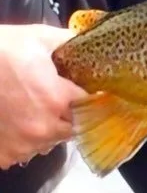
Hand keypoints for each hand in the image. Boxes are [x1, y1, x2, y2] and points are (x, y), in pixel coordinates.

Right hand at [0, 25, 86, 169]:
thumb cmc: (1, 50)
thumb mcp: (37, 37)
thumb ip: (67, 41)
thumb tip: (85, 43)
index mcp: (57, 99)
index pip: (90, 107)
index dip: (88, 98)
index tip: (81, 92)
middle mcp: (44, 128)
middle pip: (71, 129)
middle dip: (67, 116)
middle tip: (53, 101)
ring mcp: (23, 145)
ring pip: (48, 143)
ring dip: (45, 130)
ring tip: (30, 111)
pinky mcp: (5, 155)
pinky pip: (23, 153)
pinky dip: (22, 141)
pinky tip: (14, 123)